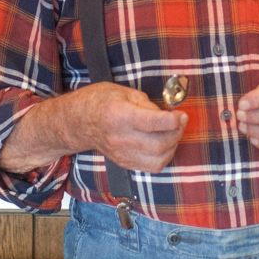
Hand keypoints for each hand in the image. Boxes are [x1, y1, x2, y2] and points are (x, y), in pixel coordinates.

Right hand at [0, 81, 185, 173]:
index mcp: (120, 115)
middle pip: (159, 144)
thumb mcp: (123, 92)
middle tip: (180, 122)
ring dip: (172, 147)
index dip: (174, 120)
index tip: (181, 114)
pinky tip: (163, 145)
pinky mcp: (124, 163)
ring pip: (158, 159)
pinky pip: (151, 167)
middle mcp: (121, 138)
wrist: (77, 122)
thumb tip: (166, 115)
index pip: (154, 122)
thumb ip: (147, 104)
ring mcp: (122, 153)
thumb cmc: (98, 102)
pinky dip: (163, 157)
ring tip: (172, 134)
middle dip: (177, 133)